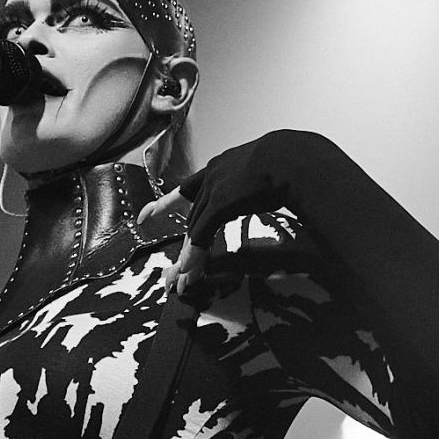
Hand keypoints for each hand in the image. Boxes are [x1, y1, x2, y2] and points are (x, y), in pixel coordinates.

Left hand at [135, 130, 324, 297]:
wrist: (294, 157)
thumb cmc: (291, 162)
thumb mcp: (267, 170)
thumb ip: (258, 181)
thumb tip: (270, 189)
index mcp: (223, 166)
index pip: (188, 188)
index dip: (165, 204)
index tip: (144, 216)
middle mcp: (213, 175)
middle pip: (191, 215)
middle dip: (184, 245)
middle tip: (173, 272)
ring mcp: (215, 187)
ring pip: (195, 226)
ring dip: (190, 256)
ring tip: (183, 281)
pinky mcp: (221, 202)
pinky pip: (203, 232)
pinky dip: (196, 252)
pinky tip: (190, 270)